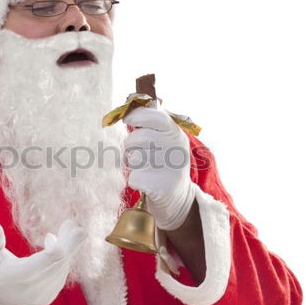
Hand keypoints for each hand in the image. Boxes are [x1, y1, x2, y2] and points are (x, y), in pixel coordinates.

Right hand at [0, 219, 86, 304]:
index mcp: (12, 277)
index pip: (39, 264)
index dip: (58, 248)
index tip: (67, 228)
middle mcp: (29, 290)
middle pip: (57, 264)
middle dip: (68, 242)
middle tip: (72, 224)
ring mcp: (41, 295)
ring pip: (61, 268)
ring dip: (68, 247)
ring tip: (68, 228)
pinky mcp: (48, 296)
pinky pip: (61, 274)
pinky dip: (63, 258)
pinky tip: (57, 245)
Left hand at [123, 104, 195, 230]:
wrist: (177, 197)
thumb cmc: (164, 162)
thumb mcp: (165, 139)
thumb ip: (150, 124)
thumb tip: (128, 107)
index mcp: (176, 134)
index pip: (156, 117)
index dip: (138, 115)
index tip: (128, 119)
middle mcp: (175, 149)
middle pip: (139, 138)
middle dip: (130, 144)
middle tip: (135, 150)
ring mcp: (169, 169)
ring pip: (134, 158)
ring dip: (132, 162)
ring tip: (142, 166)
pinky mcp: (160, 187)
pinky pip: (133, 178)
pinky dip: (135, 180)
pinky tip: (146, 182)